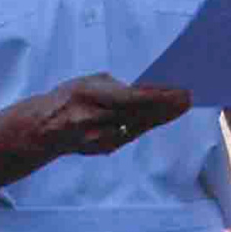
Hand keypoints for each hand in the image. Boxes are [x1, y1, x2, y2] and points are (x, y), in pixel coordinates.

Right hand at [42, 73, 190, 155]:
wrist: (42, 130)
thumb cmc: (66, 98)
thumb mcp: (89, 82)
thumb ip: (115, 87)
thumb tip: (143, 90)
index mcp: (91, 97)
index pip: (134, 99)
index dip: (160, 97)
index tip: (180, 92)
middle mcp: (97, 122)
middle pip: (141, 115)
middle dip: (167, 107)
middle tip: (188, 99)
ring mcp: (101, 139)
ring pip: (139, 126)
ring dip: (161, 116)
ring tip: (180, 106)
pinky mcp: (105, 149)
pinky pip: (130, 134)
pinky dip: (146, 124)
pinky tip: (161, 116)